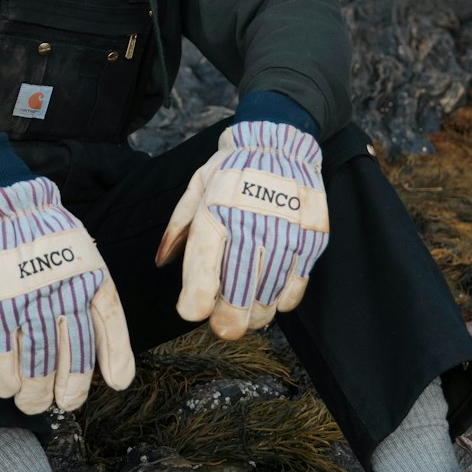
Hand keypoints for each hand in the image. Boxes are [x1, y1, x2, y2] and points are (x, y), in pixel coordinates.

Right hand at [0, 178, 134, 413]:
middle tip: (64, 403)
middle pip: (71, 355)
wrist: (9, 207)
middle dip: (70, 389)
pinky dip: (4, 378)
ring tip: (34, 405)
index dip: (115, 359)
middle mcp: (62, 293)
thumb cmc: (52, 240)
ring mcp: (27, 300)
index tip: (116, 383)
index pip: (110, 326)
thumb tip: (117, 366)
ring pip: (36, 361)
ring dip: (35, 392)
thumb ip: (101, 305)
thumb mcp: (89, 262)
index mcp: (90, 279)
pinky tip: (8, 389)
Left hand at [155, 121, 328, 339]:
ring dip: (254, 315)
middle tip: (222, 328)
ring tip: (245, 315)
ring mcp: (286, 234)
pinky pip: (295, 286)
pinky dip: (281, 301)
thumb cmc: (232, 169)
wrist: (282, 143)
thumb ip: (178, 228)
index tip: (191, 312)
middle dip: (227, 322)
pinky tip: (269, 297)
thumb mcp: (197, 188)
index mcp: (217, 211)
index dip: (196, 300)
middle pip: (239, 293)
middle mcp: (252, 224)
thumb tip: (161, 262)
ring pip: (268, 296)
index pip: (205, 268)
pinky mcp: (310, 240)